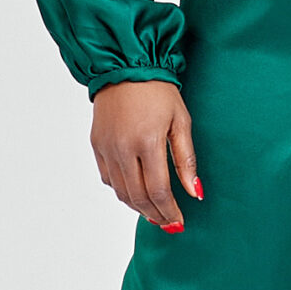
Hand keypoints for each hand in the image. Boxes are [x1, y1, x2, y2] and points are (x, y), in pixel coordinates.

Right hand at [90, 79, 202, 232]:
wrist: (125, 66)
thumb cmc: (158, 91)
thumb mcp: (181, 121)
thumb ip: (186, 160)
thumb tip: (194, 192)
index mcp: (147, 141)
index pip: (158, 190)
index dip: (169, 211)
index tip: (179, 221)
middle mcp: (123, 148)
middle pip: (138, 196)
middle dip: (155, 214)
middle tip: (168, 223)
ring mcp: (107, 148)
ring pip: (121, 191)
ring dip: (138, 207)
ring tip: (154, 212)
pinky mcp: (96, 144)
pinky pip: (108, 178)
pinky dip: (122, 190)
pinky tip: (135, 191)